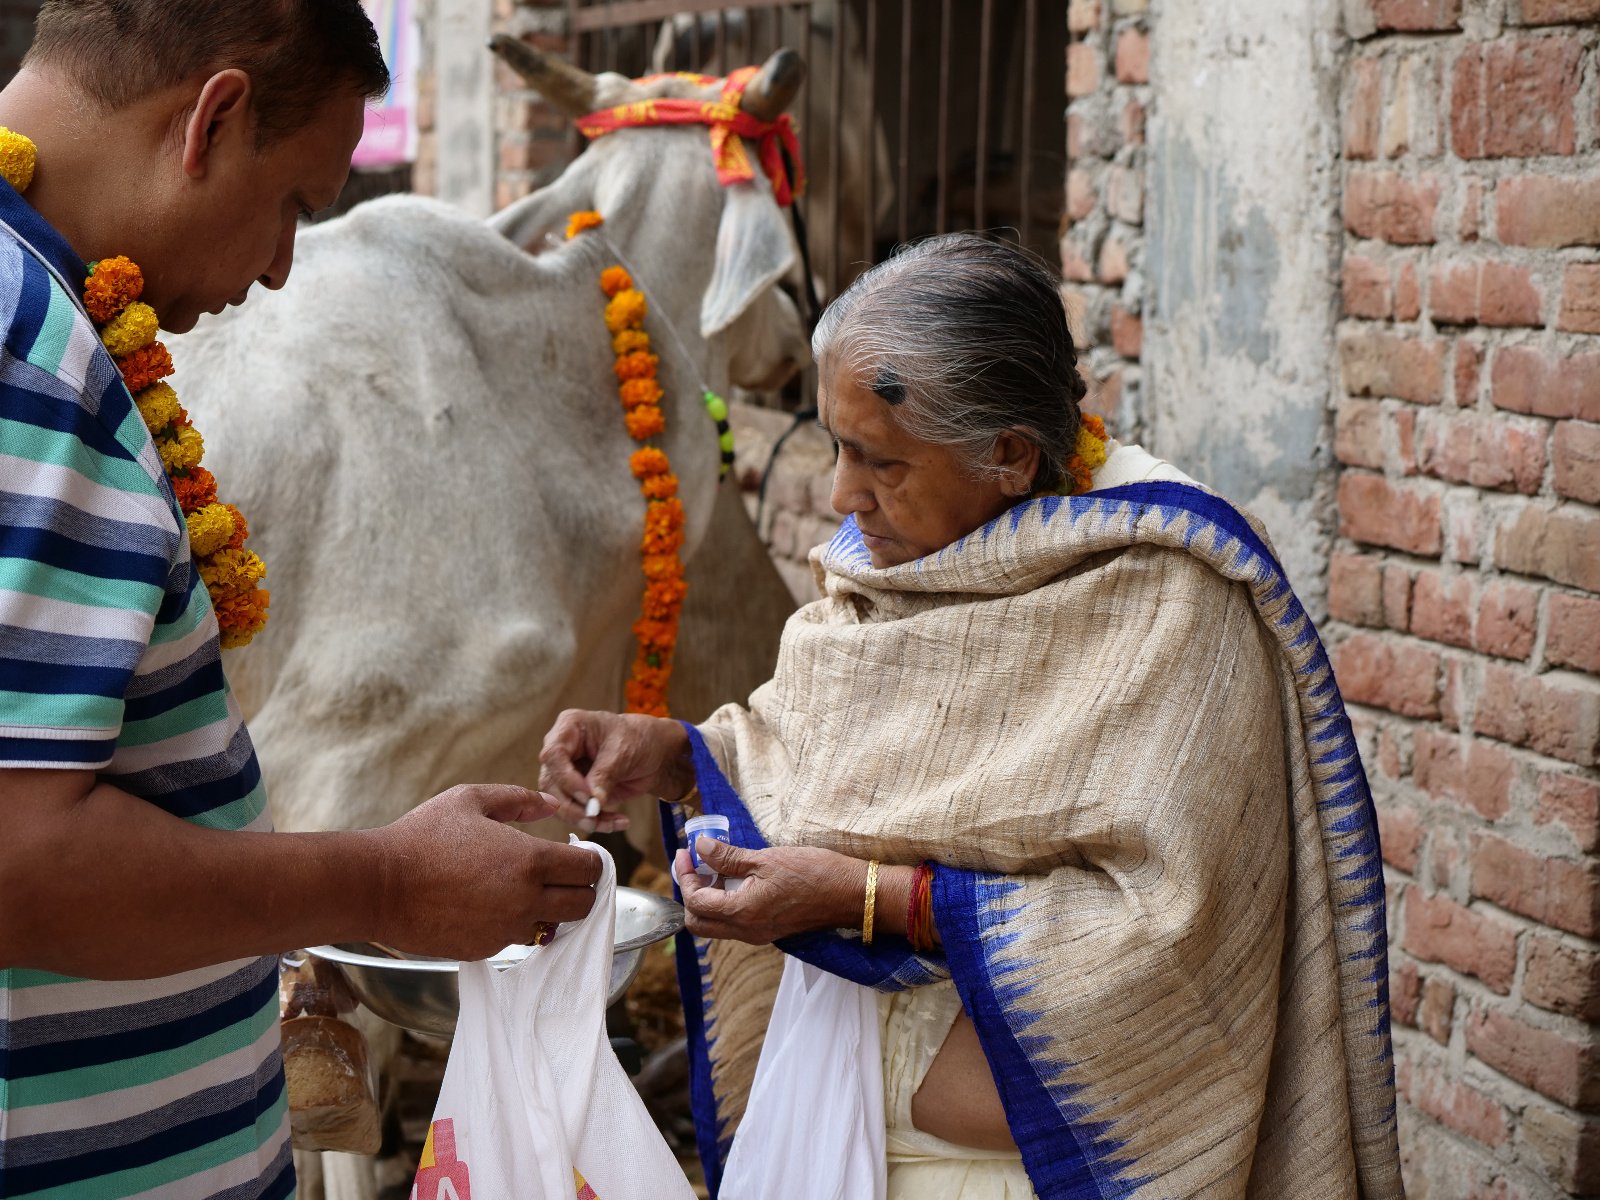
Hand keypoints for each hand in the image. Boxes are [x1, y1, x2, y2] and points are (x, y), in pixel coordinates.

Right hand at [372, 784, 601, 960]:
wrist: (377, 886)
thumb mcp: (471, 799)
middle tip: (561, 876)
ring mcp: (506, 931)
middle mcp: (526, 901)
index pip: (590, 870)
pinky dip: (513, 925)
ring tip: (523, 891)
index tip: (578, 855)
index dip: (590, 861)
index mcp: (531, 860)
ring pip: (552, 928)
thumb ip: (519, 798)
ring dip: (548, 911)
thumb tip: (552, 803)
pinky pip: (515, 940)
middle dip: (579, 890)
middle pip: (583, 906)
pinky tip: (490, 905)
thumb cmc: (422, 836)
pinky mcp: (484, 951)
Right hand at [538, 709, 693, 831]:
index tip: (587, 795)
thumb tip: (591, 804)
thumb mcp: (623, 752)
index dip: (566, 778)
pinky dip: (595, 822)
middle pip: (550, 783)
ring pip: (558, 802)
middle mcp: (561, 750)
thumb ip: (604, 775)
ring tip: (611, 824)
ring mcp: (565, 772)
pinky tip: (617, 823)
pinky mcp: (575, 792)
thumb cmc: (637, 740)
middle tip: (594, 818)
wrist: (652, 754)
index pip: (553, 755)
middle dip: (572, 806)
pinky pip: (575, 813)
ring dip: (582, 818)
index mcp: (569, 727)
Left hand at [673, 838, 865, 944]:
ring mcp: (758, 934)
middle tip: (694, 864)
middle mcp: (746, 931)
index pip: (696, 901)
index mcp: (743, 912)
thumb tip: (700, 847)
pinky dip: (725, 903)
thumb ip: (728, 856)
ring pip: (715, 925)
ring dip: (707, 899)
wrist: (850, 894)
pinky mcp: (768, 930)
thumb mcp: (766, 859)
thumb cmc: (813, 873)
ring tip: (714, 868)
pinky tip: (734, 879)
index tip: (686, 852)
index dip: (685, 875)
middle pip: (698, 923)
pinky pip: (734, 923)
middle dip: (690, 893)